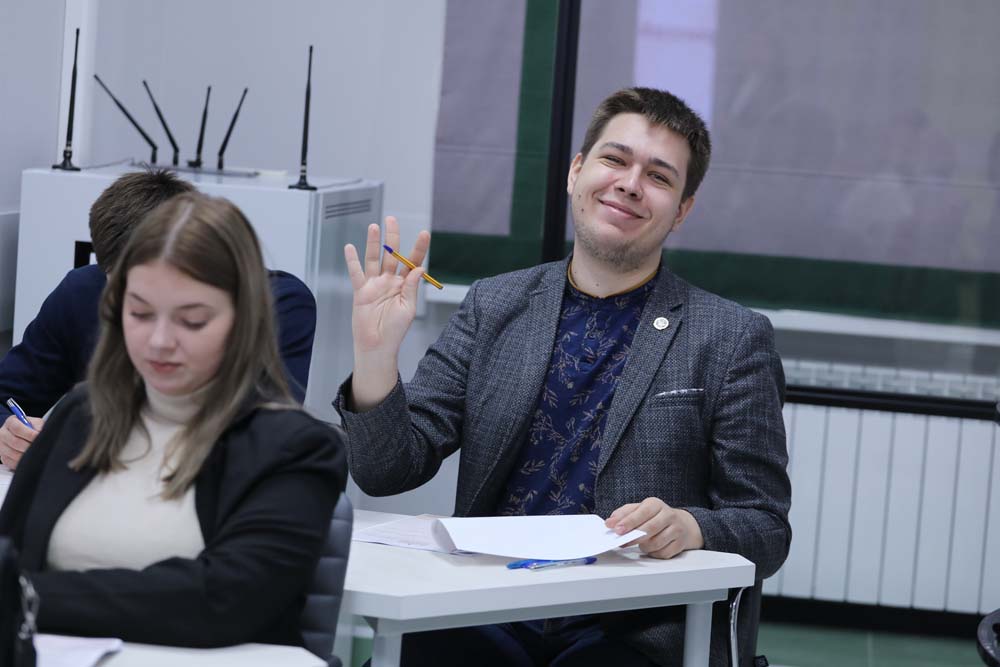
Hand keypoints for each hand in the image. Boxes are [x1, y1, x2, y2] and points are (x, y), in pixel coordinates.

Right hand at [0, 413, 43, 469]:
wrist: (23, 436)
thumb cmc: (31, 428)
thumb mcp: (35, 423)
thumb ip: (38, 426)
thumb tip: (41, 433)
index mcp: (10, 422)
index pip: (17, 428)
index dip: (29, 434)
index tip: (39, 437)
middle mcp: (3, 434)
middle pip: (15, 442)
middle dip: (29, 446)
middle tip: (40, 448)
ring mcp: (1, 447)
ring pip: (14, 454)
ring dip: (27, 455)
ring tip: (37, 454)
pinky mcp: (3, 457)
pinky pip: (12, 462)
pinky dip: (23, 462)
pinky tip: (31, 459)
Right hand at [344, 216, 430, 409]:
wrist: (377, 345)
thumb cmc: (395, 330)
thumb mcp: (408, 308)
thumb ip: (411, 287)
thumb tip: (419, 268)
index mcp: (405, 285)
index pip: (413, 262)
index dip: (418, 248)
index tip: (424, 233)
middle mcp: (390, 281)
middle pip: (392, 255)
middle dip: (392, 237)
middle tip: (392, 219)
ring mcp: (375, 284)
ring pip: (374, 259)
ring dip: (373, 243)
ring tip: (374, 226)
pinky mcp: (361, 291)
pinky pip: (356, 273)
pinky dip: (353, 261)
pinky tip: (350, 247)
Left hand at [605, 497, 703, 558]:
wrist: (682, 524)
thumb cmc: (655, 517)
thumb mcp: (639, 510)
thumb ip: (623, 514)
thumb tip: (610, 522)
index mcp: (655, 504)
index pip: (642, 512)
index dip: (629, 521)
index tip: (616, 529)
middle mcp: (668, 515)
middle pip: (650, 528)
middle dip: (633, 537)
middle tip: (622, 542)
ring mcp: (677, 529)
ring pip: (656, 543)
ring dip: (643, 547)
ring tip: (639, 543)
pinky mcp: (680, 544)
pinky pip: (663, 553)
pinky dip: (653, 553)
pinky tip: (651, 548)